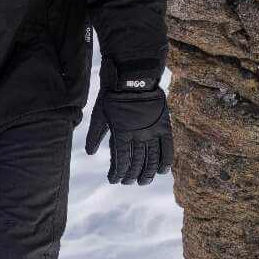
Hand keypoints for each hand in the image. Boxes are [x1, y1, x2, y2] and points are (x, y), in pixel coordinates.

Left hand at [85, 59, 171, 184]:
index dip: (117, 173)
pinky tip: (163, 171)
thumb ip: (95, 135)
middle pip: (136, 163)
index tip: (113, 179)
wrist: (132, 77)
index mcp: (121, 134)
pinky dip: (166, 161)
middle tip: (128, 182)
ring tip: (143, 181)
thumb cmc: (112, 96)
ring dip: (147, 173)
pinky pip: (168, 148)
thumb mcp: (99, 114)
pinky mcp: (164, 125)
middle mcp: (138, 136)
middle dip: (131, 176)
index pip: (120, 161)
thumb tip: (90, 153)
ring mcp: (152, 131)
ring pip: (152, 159)